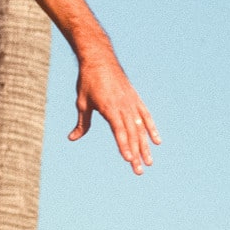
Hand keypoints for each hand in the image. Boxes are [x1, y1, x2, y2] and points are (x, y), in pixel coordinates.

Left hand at [70, 50, 160, 174]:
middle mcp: (124, 106)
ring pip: (141, 128)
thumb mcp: (82, 103)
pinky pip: (146, 115)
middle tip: (139, 171)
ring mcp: (131, 102)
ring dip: (145, 146)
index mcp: (110, 108)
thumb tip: (72, 138)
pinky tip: (156, 141)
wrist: (99, 58)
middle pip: (132, 134)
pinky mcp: (135, 99)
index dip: (124, 146)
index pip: (119, 131)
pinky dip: (151, 128)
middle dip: (136, 154)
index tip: (128, 160)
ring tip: (149, 162)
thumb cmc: (88, 81)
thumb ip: (82, 123)